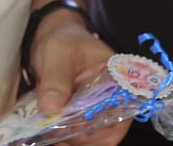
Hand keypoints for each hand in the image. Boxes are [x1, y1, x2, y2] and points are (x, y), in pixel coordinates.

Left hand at [29, 14, 129, 145]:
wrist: (51, 37)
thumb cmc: (61, 40)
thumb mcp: (58, 53)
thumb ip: (56, 78)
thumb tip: (51, 107)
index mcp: (117, 78)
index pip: (121, 110)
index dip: (100, 124)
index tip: (74, 127)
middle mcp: (113, 97)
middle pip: (108, 129)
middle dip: (83, 135)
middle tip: (57, 132)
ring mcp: (98, 108)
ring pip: (94, 137)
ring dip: (74, 139)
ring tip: (52, 134)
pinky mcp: (83, 116)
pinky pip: (82, 137)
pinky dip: (67, 139)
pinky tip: (52, 135)